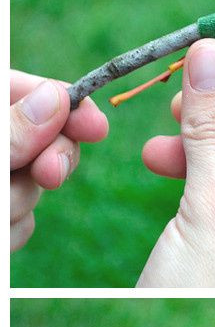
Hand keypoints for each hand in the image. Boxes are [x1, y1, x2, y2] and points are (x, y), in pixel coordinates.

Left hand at [10, 71, 107, 254]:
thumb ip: (12, 131)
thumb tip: (56, 96)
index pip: (20, 87)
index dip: (60, 99)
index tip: (94, 125)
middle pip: (39, 135)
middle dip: (49, 159)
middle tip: (51, 175)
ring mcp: (0, 181)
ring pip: (32, 182)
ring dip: (21, 202)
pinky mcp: (0, 216)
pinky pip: (23, 220)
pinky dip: (14, 231)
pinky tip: (1, 238)